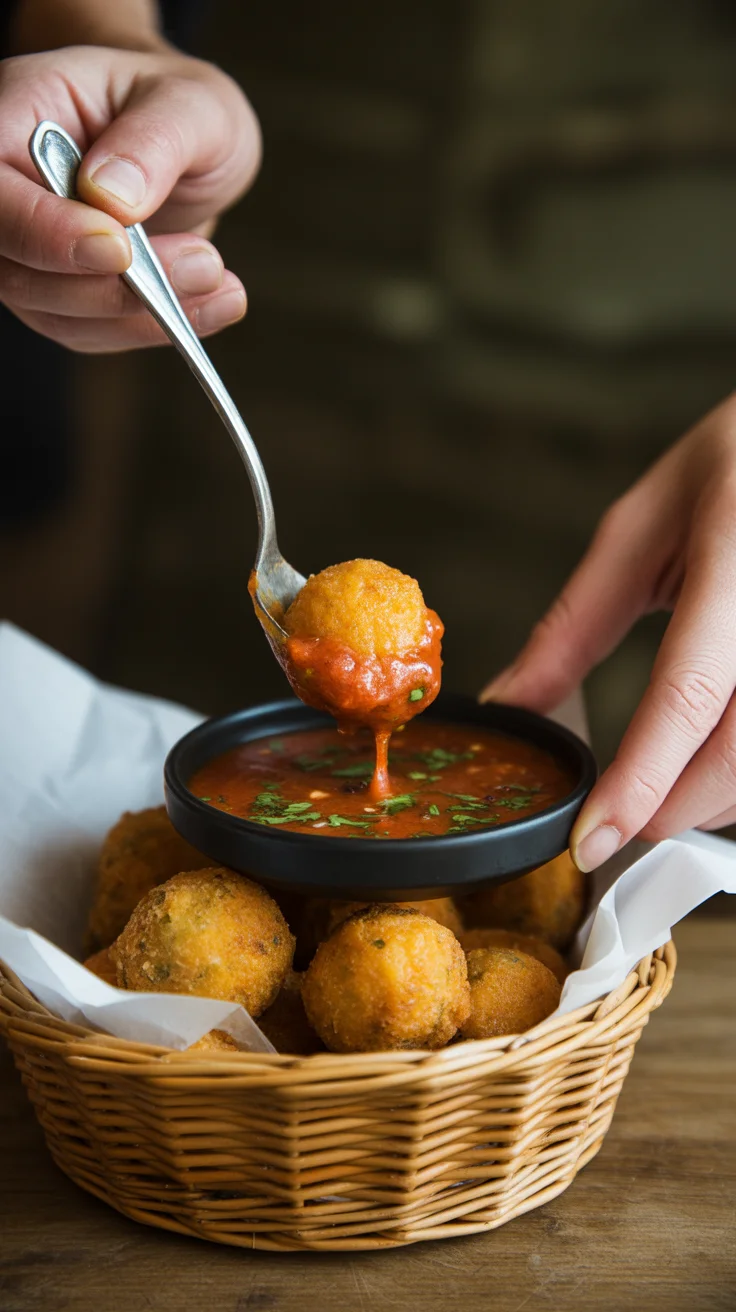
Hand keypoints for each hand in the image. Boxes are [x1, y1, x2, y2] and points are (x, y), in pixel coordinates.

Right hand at [0, 43, 260, 349]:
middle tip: (204, 265)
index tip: (120, 248)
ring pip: (54, 312)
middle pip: (16, 268)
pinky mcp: (57, 292)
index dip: (44, 231)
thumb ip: (152, 141)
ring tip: (217, 282)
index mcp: (16, 116)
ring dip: (140, 314)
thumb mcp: (190, 104)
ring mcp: (25, 247)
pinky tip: (211, 305)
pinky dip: (150, 328)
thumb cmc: (180, 110)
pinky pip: (89, 331)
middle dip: (110, 285)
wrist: (188, 143)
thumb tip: (110, 196)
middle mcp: (7, 186)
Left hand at [481, 395, 735, 869]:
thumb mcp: (639, 529)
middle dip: (671, 809)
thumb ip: (574, 626)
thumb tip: (510, 704)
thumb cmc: (730, 466)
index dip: (639, 780)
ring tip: (662, 790)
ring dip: (713, 801)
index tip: (591, 838)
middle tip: (616, 822)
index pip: (689, 693)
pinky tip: (713, 760)